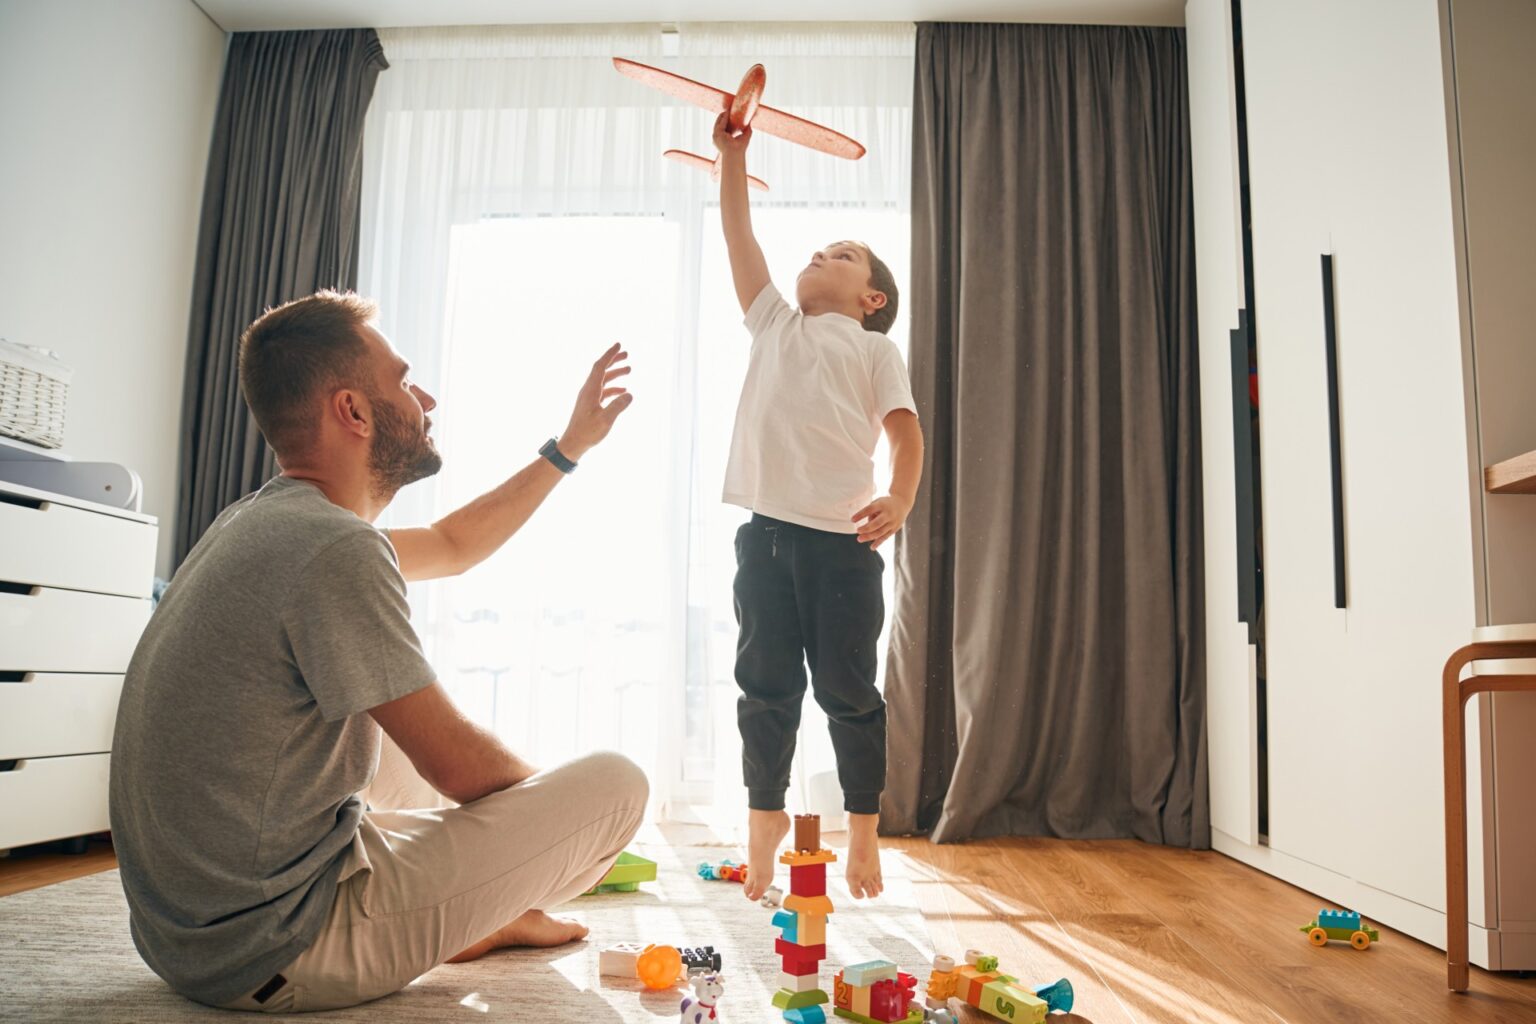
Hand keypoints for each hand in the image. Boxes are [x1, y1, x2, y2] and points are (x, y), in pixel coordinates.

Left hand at [557, 343, 631, 460]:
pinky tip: (623, 391)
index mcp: (590, 390)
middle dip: (613, 360)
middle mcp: (588, 390)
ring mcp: (589, 397)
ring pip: (603, 380)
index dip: (609, 355)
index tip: (618, 345)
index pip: (600, 366)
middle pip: (601, 370)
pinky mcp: (590, 405)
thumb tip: (630, 394)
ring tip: (629, 369)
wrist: (573, 443)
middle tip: (626, 353)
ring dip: (615, 374)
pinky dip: (613, 388)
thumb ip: (618, 406)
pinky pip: (603, 391)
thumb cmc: (587, 432)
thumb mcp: (605, 420)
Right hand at [712, 111, 751, 157]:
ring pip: (718, 122)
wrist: (736, 153)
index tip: (731, 114)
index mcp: (722, 139)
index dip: (726, 121)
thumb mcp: (745, 136)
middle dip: (723, 116)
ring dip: (723, 115)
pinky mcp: (717, 133)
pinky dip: (724, 117)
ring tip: (728, 109)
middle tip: (729, 110)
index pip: (723, 128)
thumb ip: (747, 129)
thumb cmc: (740, 148)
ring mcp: (716, 136)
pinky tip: (728, 112)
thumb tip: (749, 122)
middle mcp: (717, 138)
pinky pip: (720, 123)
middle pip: (719, 124)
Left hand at [852, 494, 912, 548]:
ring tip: (859, 539)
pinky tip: (872, 547)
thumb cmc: (885, 504)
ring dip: (870, 536)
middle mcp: (888, 514)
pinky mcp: (894, 529)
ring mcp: (892, 522)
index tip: (852, 520)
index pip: (870, 509)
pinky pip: (885, 537)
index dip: (861, 515)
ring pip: (881, 532)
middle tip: (858, 531)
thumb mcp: (877, 503)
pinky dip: (878, 542)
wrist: (902, 503)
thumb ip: (871, 513)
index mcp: (882, 505)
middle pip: (877, 523)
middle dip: (867, 528)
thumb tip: (866, 528)